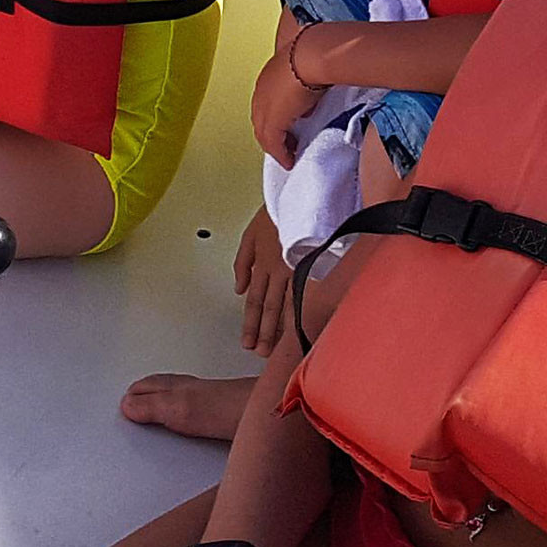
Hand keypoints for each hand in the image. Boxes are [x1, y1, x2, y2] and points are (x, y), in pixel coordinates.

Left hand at [234, 207, 287, 354]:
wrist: (297, 194)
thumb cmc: (276, 212)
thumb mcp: (250, 234)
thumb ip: (242, 262)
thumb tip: (239, 289)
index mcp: (260, 263)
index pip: (254, 301)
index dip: (250, 323)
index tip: (248, 341)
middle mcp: (275, 269)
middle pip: (266, 308)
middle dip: (262, 333)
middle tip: (259, 353)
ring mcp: (292, 268)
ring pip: (282, 305)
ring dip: (276, 329)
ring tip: (274, 349)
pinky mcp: (308, 263)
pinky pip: (301, 293)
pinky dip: (298, 311)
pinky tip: (300, 325)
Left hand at [250, 28, 322, 164]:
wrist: (309, 58)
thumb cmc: (311, 59)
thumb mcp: (306, 77)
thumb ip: (301, 93)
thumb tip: (306, 108)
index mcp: (268, 78)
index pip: (266, 105)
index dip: (275, 120)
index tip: (285, 130)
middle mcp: (260, 93)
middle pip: (261, 122)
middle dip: (272, 136)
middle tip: (285, 146)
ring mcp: (262, 108)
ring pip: (264, 135)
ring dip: (275, 147)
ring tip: (287, 156)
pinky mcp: (270, 122)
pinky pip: (273, 145)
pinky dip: (280, 154)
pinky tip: (288, 160)